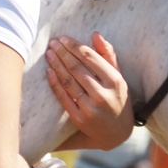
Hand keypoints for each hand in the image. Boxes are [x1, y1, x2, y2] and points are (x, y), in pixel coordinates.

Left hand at [46, 32, 133, 149]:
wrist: (116, 133)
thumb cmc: (117, 99)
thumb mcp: (118, 78)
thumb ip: (108, 56)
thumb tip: (95, 34)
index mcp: (115, 81)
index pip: (91, 58)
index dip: (75, 47)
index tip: (63, 38)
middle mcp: (103, 94)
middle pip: (78, 69)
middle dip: (63, 54)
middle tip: (52, 43)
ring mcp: (91, 108)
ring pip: (69, 82)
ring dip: (56, 66)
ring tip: (49, 54)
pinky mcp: (80, 119)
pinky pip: (64, 97)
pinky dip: (55, 83)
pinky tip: (49, 72)